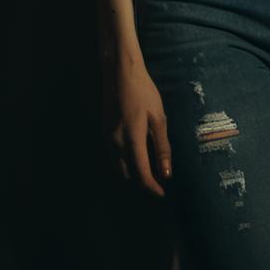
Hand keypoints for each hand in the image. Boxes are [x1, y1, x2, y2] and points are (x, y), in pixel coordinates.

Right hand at [102, 48, 172, 198]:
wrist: (120, 74)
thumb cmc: (144, 92)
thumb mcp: (158, 117)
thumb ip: (162, 146)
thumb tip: (166, 173)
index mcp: (132, 139)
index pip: (141, 174)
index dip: (152, 188)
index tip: (163, 195)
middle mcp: (115, 144)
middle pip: (127, 176)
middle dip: (142, 184)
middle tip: (158, 185)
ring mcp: (106, 140)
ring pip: (116, 170)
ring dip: (130, 177)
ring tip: (147, 175)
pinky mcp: (103, 135)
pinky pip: (109, 160)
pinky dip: (120, 167)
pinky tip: (131, 164)